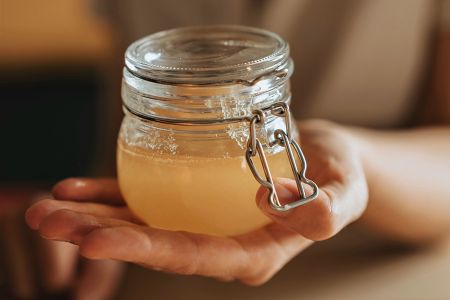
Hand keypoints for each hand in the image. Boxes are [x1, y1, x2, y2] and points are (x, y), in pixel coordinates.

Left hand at [25, 120, 367, 284]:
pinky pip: (148, 200)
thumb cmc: (338, 177)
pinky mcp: (194, 198)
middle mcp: (219, 243)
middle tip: (48, 223)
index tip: (95, 240)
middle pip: (154, 244)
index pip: (191, 256)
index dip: (142, 249)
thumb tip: (292, 206)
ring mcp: (202, 222)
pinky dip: (110, 194)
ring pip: (142, 223)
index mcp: (251, 253)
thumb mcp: (345, 190)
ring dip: (92, 217)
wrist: (326, 161)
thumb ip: (328, 207)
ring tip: (48, 209)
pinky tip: (78, 188)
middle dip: (99, 236)